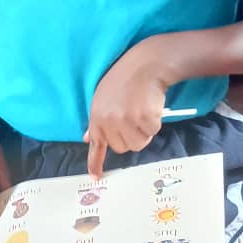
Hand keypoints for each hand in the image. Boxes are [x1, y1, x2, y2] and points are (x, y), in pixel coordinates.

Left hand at [85, 42, 167, 178]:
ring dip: (144, 131)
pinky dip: (155, 122)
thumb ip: (97, 120)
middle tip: (134, 117)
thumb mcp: (103, 98)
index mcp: (97, 115)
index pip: (95, 144)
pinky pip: (152, 132)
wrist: (145, 65)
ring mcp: (126, 119)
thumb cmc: (125, 80)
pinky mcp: (143, 118)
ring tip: (142, 110)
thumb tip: (88, 137)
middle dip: (131, 137)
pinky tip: (151, 106)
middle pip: (122, 147)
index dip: (95, 163)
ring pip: (138, 143)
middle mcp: (109, 120)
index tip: (96, 177)